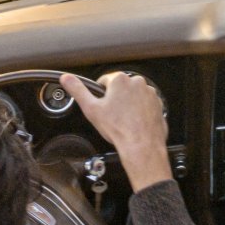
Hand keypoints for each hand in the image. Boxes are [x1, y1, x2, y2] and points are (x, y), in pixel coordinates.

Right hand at [64, 71, 171, 190]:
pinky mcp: (158, 104)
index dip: (100, 94)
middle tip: (112, 115)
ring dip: (128, 104)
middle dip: (115, 99)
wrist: (141, 145)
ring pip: (133, 96)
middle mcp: (137, 82)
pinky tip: (134, 122)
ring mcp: (150, 93)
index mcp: (120, 80)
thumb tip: (66, 79)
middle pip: (120, 88)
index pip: (105, 81)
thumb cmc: (119, 129)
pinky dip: (140, 111)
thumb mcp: (91, 108)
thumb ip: (78, 90)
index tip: (101, 105)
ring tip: (124, 120)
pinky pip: (145, 104)